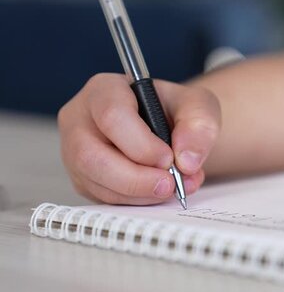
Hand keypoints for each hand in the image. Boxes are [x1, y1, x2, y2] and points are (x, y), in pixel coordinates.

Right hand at [58, 73, 220, 204]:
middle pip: (91, 156)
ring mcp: (75, 151)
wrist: (172, 128)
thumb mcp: (198, 105)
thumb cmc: (177, 111)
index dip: (142, 145)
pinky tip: (158, 191)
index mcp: (104, 90)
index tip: (169, 159)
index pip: (112, 116)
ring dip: (139, 193)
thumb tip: (186, 161)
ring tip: (172, 187)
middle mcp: (80, 119)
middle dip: (135, 179)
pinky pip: (103, 197)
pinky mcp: (84, 178)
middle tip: (170, 185)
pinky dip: (135, 201)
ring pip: (96, 182)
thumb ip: (200, 125)